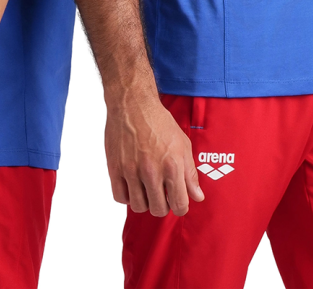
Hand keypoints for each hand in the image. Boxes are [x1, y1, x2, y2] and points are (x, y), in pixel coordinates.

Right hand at [105, 87, 203, 216]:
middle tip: (161, 193)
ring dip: (144, 201)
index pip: (179, 204)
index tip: (177, 201)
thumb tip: (197, 197)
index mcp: (172, 165)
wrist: (132, 104)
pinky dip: (126, 196)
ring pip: (138, 206)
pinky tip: (132, 185)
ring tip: (146, 188)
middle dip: (162, 205)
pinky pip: (120, 197)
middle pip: (158, 209)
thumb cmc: (158, 121)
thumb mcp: (182, 144)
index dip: (180, 207)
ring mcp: (131, 170)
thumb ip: (190, 173)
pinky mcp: (115, 168)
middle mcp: (152, 170)